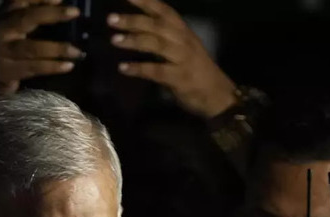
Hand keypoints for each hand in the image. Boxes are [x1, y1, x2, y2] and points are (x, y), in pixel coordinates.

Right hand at [0, 0, 83, 95]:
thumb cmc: (4, 54)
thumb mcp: (13, 31)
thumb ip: (30, 18)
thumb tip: (60, 5)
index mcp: (3, 17)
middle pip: (26, 18)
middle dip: (52, 13)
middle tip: (75, 11)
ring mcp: (0, 52)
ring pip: (31, 47)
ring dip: (57, 48)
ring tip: (77, 51)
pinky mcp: (4, 72)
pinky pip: (32, 68)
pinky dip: (51, 67)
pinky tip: (67, 66)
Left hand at [108, 0, 237, 118]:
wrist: (219, 95)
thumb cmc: (197, 70)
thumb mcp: (183, 48)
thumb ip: (164, 37)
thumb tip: (135, 29)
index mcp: (183, 31)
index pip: (164, 10)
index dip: (145, 1)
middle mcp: (184, 40)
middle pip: (157, 25)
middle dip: (133, 20)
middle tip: (111, 19)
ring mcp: (183, 59)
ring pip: (156, 44)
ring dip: (134, 40)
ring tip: (114, 40)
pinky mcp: (180, 78)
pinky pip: (156, 71)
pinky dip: (139, 69)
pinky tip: (124, 68)